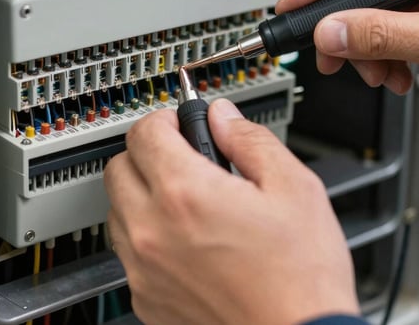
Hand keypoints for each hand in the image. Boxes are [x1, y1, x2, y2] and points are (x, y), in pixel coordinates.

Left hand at [104, 99, 358, 324]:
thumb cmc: (301, 278)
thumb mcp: (295, 188)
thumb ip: (251, 141)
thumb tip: (224, 118)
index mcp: (186, 194)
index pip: (145, 133)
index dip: (165, 119)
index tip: (181, 123)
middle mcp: (153, 231)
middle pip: (119, 168)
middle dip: (148, 154)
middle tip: (183, 159)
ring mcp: (145, 270)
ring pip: (117, 211)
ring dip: (143, 195)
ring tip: (188, 203)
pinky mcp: (147, 300)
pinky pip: (129, 254)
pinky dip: (148, 239)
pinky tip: (187, 243)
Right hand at [276, 0, 418, 118]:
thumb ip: (378, 36)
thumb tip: (329, 32)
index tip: (293, 6)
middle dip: (343, 23)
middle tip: (326, 51)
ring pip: (373, 7)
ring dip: (366, 45)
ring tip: (376, 72)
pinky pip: (391, 23)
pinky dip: (385, 51)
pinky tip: (396, 73)